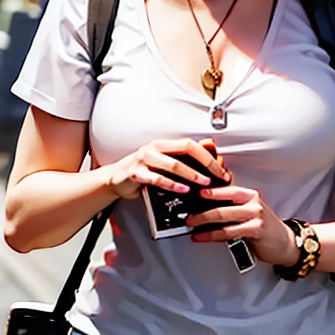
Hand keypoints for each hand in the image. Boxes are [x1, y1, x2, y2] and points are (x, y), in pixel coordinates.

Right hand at [101, 137, 228, 201]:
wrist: (115, 179)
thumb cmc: (140, 171)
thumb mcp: (162, 162)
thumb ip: (181, 159)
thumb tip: (207, 153)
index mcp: (163, 144)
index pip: (190, 144)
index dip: (207, 155)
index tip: (219, 168)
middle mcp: (154, 148)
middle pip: (185, 150)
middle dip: (204, 163)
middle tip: (216, 175)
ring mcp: (144, 160)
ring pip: (173, 164)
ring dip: (191, 174)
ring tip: (203, 182)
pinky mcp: (136, 173)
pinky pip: (157, 178)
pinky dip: (172, 185)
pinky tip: (182, 190)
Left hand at [188, 181, 298, 265]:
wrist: (285, 243)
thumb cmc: (264, 228)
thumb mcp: (249, 213)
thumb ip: (231, 208)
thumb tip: (204, 209)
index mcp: (249, 195)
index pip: (226, 189)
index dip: (209, 190)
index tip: (192, 192)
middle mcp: (252, 202)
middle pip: (221, 204)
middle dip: (200, 211)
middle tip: (187, 215)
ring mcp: (255, 215)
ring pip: (223, 217)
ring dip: (204, 223)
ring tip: (191, 227)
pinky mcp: (256, 230)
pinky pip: (229, 232)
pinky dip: (213, 235)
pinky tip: (203, 237)